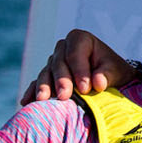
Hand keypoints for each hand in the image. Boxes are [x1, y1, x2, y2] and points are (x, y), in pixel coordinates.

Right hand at [24, 29, 140, 103]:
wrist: (107, 80)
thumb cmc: (112, 72)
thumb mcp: (115, 71)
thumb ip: (107, 75)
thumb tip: (98, 83)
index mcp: (80, 39)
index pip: (76, 53)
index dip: (79, 70)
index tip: (85, 88)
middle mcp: (63, 48)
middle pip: (59, 63)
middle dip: (62, 80)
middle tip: (65, 96)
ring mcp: (53, 62)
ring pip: (46, 73)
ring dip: (44, 87)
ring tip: (43, 100)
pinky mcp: (46, 76)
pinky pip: (37, 83)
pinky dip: (32, 93)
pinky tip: (26, 102)